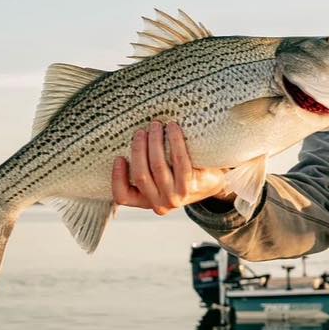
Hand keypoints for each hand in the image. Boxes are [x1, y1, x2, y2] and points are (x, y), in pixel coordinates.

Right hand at [112, 121, 230, 215]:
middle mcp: (159, 204)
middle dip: (138, 149)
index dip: (117, 177)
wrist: (211, 183)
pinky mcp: (190, 186)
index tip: (118, 157)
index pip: (122, 196)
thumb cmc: (178, 175)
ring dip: (154, 142)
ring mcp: (175, 197)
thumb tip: (127, 140)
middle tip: (141, 131)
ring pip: (158, 167)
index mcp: (145, 202)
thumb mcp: (157, 179)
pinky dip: (174, 142)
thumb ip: (143, 168)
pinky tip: (172, 128)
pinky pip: (179, 161)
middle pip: (140, 175)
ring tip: (155, 125)